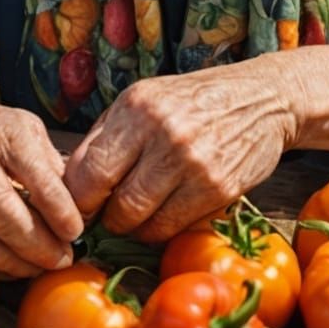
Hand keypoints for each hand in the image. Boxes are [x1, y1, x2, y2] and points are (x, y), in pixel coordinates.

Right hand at [0, 66, 84, 278]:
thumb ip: (51, 165)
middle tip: (60, 259)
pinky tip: (3, 268)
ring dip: (7, 261)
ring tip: (36, 268)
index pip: (31, 170)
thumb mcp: (27, 130)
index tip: (75, 230)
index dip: (56, 206)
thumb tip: (78, 208)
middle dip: (34, 243)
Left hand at [64, 64, 299, 242]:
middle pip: (115, 204)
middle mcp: (164, 133)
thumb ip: (105, 137)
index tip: (79, 206)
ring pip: (141, 221)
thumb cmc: (192, 101)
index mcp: (138, 107)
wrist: (262, 99)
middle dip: (104, 218)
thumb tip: (66, 182)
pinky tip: (163, 212)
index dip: (77, 200)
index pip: (88, 172)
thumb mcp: (143, 99)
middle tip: (107, 214)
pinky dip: (159, 229)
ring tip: (135, 214)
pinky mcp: (219, 188)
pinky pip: (173, 227)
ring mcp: (194, 163)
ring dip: (131, 226)